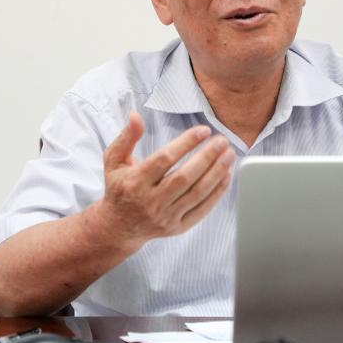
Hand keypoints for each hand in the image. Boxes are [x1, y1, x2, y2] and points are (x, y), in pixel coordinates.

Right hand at [90, 111, 234, 246]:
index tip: (203, 130)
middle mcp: (150, 201)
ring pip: (197, 193)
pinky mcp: (177, 227)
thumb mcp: (114, 161)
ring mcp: (165, 216)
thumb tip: (136, 115)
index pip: (164, 159)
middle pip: (184, 177)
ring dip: (216, 172)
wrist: (119, 226)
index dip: (186, 143)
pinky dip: (217, 193)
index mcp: (135, 182)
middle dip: (207, 157)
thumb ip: (126, 137)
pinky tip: (226, 176)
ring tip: (229, 154)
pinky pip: (202, 209)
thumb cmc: (119, 188)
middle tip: (222, 141)